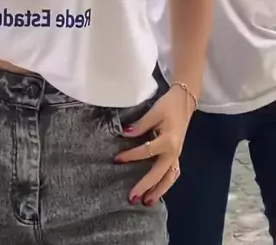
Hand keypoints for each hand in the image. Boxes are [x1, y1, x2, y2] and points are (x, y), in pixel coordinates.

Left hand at [115, 85, 193, 204]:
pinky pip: (172, 174)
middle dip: (146, 186)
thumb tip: (125, 134)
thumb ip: (140, 125)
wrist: (185, 101)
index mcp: (168, 140)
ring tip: (146, 202)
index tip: (117, 159)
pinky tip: (156, 192)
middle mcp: (174, 151)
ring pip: (169, 178)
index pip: (147, 151)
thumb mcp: (154, 111)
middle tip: (132, 197)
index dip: (131, 156)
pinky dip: (165, 184)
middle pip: (159, 173)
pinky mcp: (176, 155)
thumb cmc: (168, 105)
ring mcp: (177, 155)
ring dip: (158, 191)